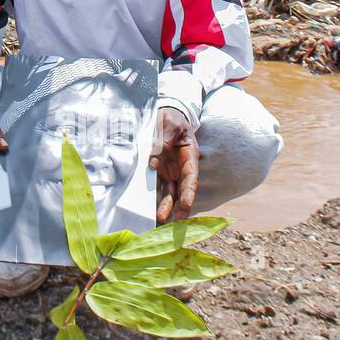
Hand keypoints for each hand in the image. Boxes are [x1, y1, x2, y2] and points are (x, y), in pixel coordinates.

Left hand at [151, 107, 197, 223]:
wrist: (163, 117)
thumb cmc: (171, 119)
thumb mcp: (170, 123)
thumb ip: (165, 139)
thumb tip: (154, 161)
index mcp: (189, 156)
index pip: (191, 177)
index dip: (189, 193)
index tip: (186, 206)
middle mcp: (180, 168)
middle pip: (181, 191)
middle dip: (178, 207)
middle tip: (173, 222)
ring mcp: (169, 172)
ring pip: (169, 194)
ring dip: (165, 208)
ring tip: (159, 221)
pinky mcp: (158, 174)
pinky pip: (156, 188)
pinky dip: (153, 200)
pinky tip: (148, 211)